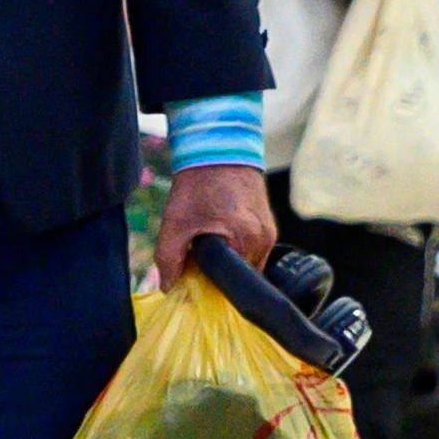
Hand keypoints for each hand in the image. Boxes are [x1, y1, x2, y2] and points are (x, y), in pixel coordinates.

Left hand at [156, 160, 274, 295]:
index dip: (213, 289)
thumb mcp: (175, 223)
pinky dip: (236, 250)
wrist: (219, 149)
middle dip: (220, 277)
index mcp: (246, 241)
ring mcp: (270, 232)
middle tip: (196, 266)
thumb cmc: (197, 186)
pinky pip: (253, 250)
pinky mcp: (269, 224)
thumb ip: (169, 260)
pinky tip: (219, 238)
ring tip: (207, 248)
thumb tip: (170, 288)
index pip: (235, 287)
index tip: (194, 285)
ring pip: (248, 264)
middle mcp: (264, 240)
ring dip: (229, 263)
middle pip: (242, 277)